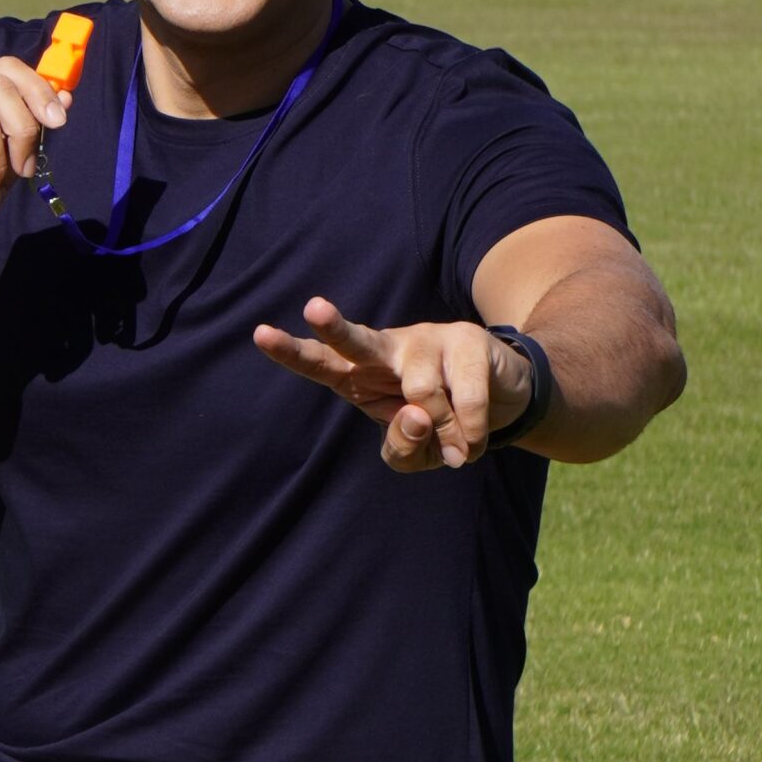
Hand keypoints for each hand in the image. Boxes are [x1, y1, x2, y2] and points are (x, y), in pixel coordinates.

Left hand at [252, 297, 534, 471]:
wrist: (501, 401)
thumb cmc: (440, 423)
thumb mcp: (415, 452)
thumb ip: (403, 448)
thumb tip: (417, 416)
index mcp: (358, 374)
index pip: (318, 361)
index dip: (290, 351)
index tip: (260, 334)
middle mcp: (385, 350)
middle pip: (354, 340)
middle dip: (333, 327)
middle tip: (313, 308)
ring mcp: (426, 340)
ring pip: (421, 392)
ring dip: (444, 433)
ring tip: (458, 450)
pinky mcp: (467, 340)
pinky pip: (464, 397)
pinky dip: (469, 432)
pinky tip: (472, 443)